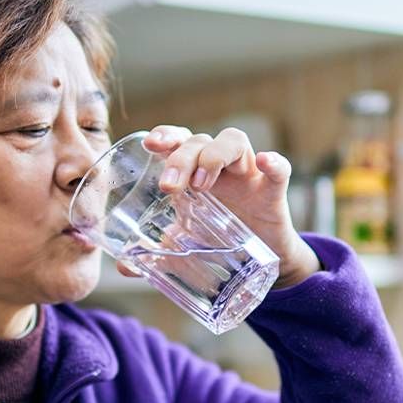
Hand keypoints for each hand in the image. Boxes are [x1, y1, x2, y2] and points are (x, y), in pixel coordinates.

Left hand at [122, 125, 319, 288]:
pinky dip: (275, 163)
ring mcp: (247, 174)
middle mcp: (220, 165)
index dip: (166, 135)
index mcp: (194, 171)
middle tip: (169, 187)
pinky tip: (265, 162)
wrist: (261, 259)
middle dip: (182, 158)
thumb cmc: (220, 237)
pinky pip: (280, 170)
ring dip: (214, 155)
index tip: (151, 144)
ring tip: (202, 184)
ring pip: (234, 141)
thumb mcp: (186, 242)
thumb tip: (123, 267)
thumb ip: (156, 251)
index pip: (179, 140)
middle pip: (200, 141)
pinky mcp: (273, 192)